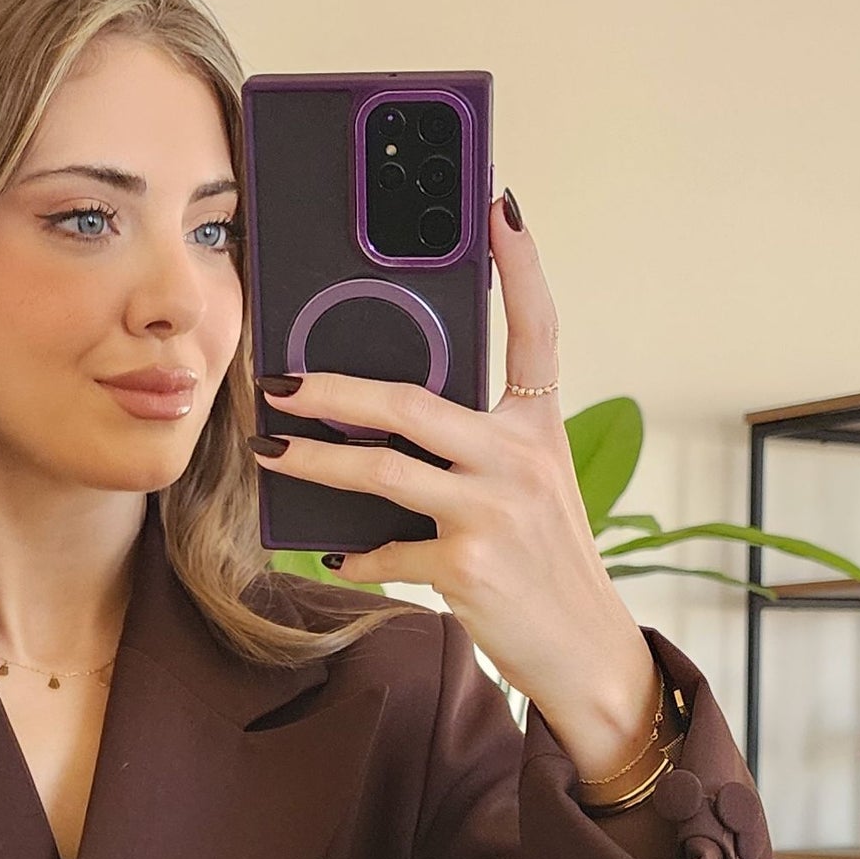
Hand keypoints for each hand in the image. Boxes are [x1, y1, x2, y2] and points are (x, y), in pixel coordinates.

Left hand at [253, 194, 659, 774]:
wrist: (587, 652)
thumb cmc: (545, 565)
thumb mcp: (528, 491)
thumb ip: (473, 450)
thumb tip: (386, 424)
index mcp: (540, 428)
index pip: (538, 330)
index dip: (521, 264)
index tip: (498, 206)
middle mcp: (521, 460)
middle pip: (412, 401)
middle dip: (334, 385)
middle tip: (280, 379)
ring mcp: (494, 512)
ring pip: (381, 470)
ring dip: (315, 460)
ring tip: (271, 451)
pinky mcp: (468, 566)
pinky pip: (384, 550)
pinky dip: (355, 556)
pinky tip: (338, 556)